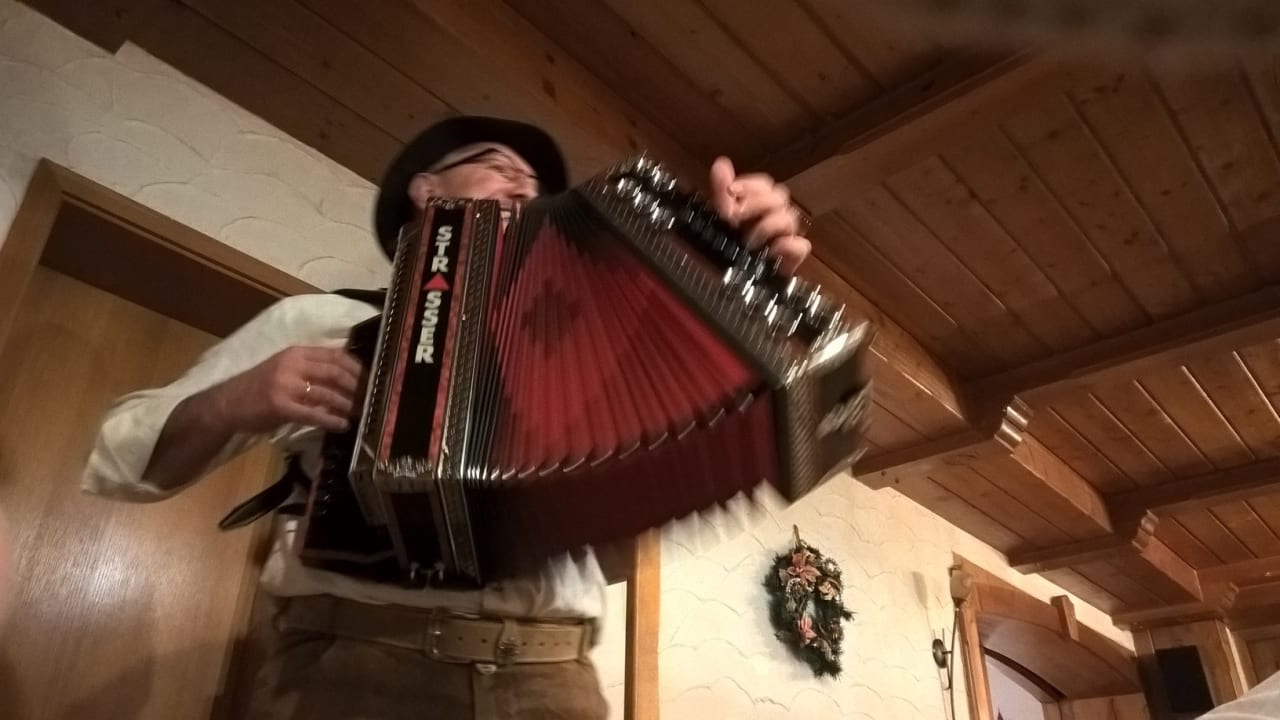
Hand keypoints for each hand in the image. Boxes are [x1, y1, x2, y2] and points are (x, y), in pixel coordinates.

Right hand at [206, 346, 362, 434]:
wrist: (227, 403)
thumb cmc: (259, 387)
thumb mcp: (285, 368)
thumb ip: (311, 368)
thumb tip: (346, 377)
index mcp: (296, 352)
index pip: (335, 354)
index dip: (356, 367)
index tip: (371, 378)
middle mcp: (292, 364)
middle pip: (335, 372)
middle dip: (357, 386)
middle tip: (370, 398)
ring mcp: (285, 385)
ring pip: (327, 393)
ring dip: (348, 405)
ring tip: (360, 413)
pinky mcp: (280, 406)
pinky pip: (313, 413)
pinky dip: (331, 420)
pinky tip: (342, 425)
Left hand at [708, 156, 811, 274]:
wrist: (730, 285)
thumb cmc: (728, 249)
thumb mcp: (719, 219)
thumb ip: (721, 192)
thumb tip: (721, 162)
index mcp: (758, 206)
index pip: (764, 184)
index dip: (751, 184)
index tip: (733, 191)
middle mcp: (775, 217)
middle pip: (779, 196)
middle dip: (757, 203)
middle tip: (735, 216)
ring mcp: (785, 237)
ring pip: (790, 217)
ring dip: (767, 225)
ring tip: (747, 241)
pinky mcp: (791, 259)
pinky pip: (801, 246)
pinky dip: (787, 246)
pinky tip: (771, 251)